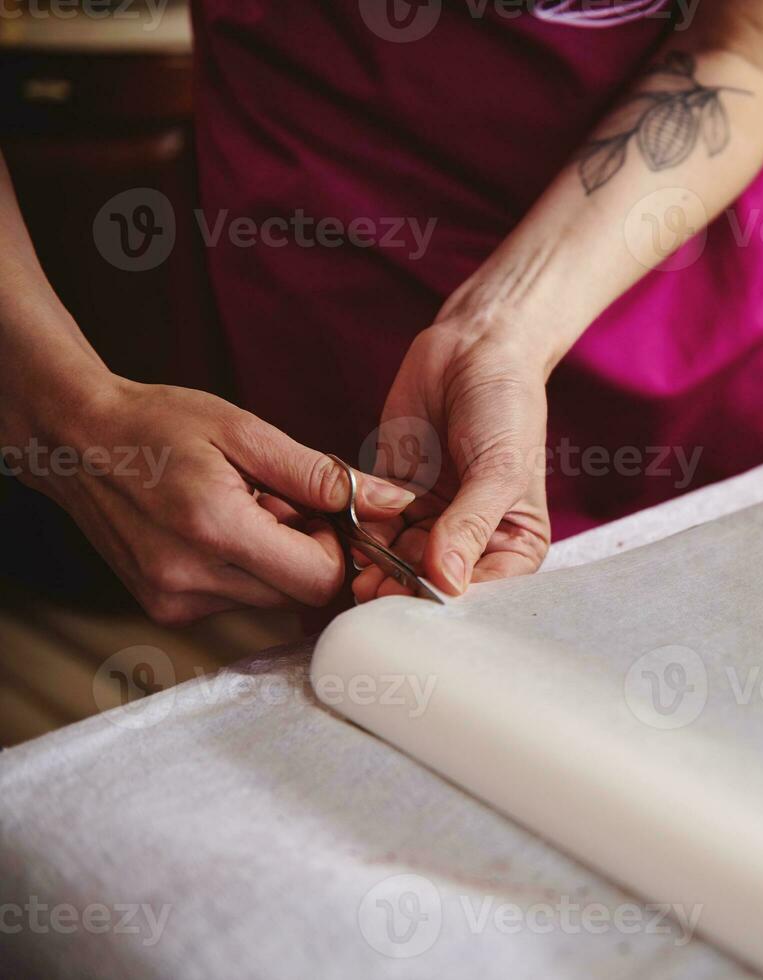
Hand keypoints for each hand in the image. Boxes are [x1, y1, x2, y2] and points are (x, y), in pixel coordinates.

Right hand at [15, 374, 415, 625]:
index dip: (343, 548)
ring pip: (273, 600)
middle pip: (301, 594)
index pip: (320, 578)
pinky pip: (241, 600)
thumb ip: (321, 475)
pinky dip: (249, 568)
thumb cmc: (157, 425)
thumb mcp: (245, 431)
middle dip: (313, 551)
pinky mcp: (167, 610)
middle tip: (287, 502)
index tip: (331, 511)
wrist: (76, 442)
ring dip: (280, 559)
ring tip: (249, 509)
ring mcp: (174, 602)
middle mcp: (190, 579)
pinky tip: (225, 529)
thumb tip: (389, 501)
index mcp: (213, 529)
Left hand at [352, 313, 552, 602]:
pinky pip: (371, 529)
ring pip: (398, 562)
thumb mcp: (499, 470)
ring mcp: (431, 522)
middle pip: (434, 583)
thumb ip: (470, 526)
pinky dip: (357, 537)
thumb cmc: (507, 408)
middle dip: (404, 589)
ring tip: (358, 574)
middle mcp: (472, 541)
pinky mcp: (394, 499)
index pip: (485, 592)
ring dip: (376, 569)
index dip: (452, 602)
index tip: (419, 605)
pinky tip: (345, 541)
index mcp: (513, 543)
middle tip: (375, 591)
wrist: (473, 350)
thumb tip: (445, 583)